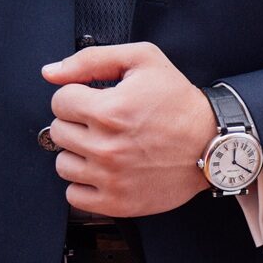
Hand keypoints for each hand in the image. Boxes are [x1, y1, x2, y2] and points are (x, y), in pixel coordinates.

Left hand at [42, 43, 217, 216]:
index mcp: (110, 111)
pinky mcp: (118, 202)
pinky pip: (74, 196)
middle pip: (58, 132)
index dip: (77, 96)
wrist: (212, 144)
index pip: (59, 102)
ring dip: (79, 154)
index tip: (96, 101)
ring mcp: (111, 178)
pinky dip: (85, 184)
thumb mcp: (144, 61)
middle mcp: (107, 147)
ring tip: (105, 147)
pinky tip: (105, 171)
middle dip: (78, 124)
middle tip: (104, 124)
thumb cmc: (180, 103)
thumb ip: (92, 59)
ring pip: (63, 165)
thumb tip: (50, 73)